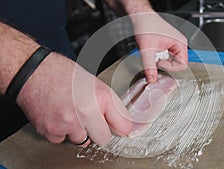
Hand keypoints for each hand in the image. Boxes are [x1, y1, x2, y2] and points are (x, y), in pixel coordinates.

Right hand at [16, 52, 131, 146]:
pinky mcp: (52, 131)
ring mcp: (68, 123)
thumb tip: (122, 121)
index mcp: (101, 97)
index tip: (120, 129)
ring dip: (78, 131)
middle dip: (98, 132)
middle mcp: (86, 112)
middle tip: (90, 120)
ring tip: (69, 113)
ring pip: (82, 141)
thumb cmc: (61, 73)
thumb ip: (108, 104)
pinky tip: (57, 116)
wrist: (32, 72)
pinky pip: (62, 140)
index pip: (123, 126)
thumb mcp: (94, 83)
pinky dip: (60, 132)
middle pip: (103, 139)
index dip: (121, 128)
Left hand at [132, 12, 187, 81]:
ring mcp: (174, 46)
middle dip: (165, 65)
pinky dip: (159, 59)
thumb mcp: (147, 49)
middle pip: (177, 65)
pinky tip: (153, 54)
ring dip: (161, 62)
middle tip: (155, 60)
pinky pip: (166, 58)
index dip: (169, 67)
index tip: (159, 63)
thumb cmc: (146, 26)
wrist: (140, 17)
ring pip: (171, 62)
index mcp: (181, 44)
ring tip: (153, 55)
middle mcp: (179, 45)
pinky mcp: (167, 47)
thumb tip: (152, 79)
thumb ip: (149, 65)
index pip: (182, 65)